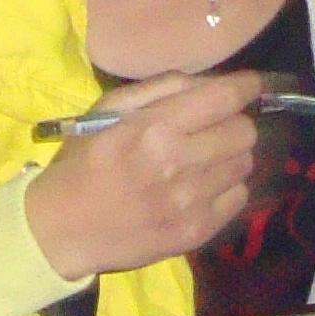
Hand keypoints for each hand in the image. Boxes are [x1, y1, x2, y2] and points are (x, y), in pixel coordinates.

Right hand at [22, 69, 265, 280]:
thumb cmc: (82, 162)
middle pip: (244, 132)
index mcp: (154, 128)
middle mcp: (179, 164)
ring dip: (231, 155)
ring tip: (207, 157)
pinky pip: (238, 199)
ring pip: (245, 165)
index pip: (223, 98)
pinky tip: (203, 186)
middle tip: (216, 125)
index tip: (251, 85)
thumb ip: (159, 89)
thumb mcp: (107, 110)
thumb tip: (206, 83)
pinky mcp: (195, 232)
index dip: (246, 86)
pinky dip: (227, 187)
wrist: (63, 229)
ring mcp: (190, 202)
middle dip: (235, 121)